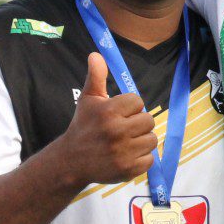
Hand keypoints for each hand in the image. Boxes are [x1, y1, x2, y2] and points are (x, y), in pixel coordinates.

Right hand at [58, 53, 156, 185]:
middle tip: (122, 129)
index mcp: (109, 111)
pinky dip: (141, 158)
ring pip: (152, 139)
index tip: (117, 114)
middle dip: (137, 123)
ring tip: (125, 142)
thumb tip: (96, 54)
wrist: (71, 161)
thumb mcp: (88, 100)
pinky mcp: (129, 169)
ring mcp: (124, 152)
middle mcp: (117, 131)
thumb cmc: (83, 126)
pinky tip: (126, 156)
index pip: (138, 101)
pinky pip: (150, 159)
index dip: (129, 108)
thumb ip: (96, 77)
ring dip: (141, 140)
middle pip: (149, 120)